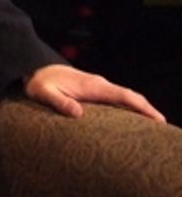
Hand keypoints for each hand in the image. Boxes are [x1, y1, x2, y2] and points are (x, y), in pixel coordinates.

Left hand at [24, 64, 164, 122]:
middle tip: (162, 129)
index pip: (124, 95)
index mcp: (92, 85)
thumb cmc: (38, 82)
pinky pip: (116, 98)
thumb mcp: (44, 93)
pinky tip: (132, 119)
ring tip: (153, 129)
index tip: (158, 120)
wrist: (33, 67)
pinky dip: (129, 107)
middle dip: (148, 110)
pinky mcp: (93, 89)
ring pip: (125, 97)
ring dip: (140, 109)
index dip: (142, 107)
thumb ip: (60, 102)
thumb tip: (78, 113)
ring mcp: (98, 86)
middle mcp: (99, 84)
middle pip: (130, 96)